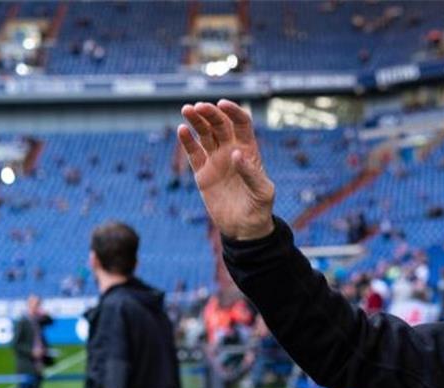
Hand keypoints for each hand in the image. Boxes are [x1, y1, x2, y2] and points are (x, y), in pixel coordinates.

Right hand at [178, 100, 275, 240]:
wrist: (244, 228)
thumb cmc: (259, 208)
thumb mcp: (262, 191)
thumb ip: (251, 173)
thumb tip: (236, 153)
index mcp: (249, 150)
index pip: (241, 123)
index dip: (232, 111)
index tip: (222, 104)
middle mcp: (231, 151)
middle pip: (219, 124)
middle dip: (209, 113)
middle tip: (198, 107)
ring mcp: (216, 160)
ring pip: (204, 134)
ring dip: (195, 121)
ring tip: (187, 110)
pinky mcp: (202, 173)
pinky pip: (193, 153)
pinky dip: (187, 141)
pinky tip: (182, 130)